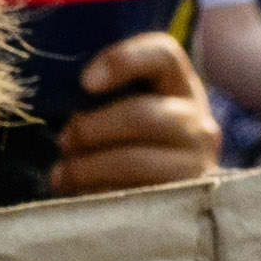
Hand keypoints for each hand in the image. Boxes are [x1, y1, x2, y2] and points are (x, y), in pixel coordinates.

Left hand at [39, 29, 217, 206]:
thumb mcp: (126, 113)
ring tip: (63, 174)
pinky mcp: (183, 203)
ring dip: (87, 168)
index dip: (123, 61)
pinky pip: (132, 199)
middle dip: (91, 129)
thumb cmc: (130, 149)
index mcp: (180, 88)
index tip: (85, 82)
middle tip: (64, 141)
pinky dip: (97, 196)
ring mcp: (196, 165)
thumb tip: (66, 111)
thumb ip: (105, 98)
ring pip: (134, 161)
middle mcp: (197, 123)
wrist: (170, 205)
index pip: (164, 55)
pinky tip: (81, 197)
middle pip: (142, 116)